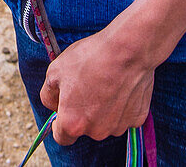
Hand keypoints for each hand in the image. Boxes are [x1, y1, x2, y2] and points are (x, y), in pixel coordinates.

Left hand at [40, 25, 154, 145]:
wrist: (127, 49)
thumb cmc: (90, 58)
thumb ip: (48, 95)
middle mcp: (96, 132)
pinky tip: (120, 83)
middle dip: (83, 111)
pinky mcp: (137, 118)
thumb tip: (54, 105)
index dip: (60, 123)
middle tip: (86, 85)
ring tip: (104, 80)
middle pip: (85, 127)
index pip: (62, 137)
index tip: (63, 110)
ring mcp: (118, 126)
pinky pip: (124, 114)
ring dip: (103, 108)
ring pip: (105, 121)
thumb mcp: (54, 71)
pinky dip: (121, 104)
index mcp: (73, 124)